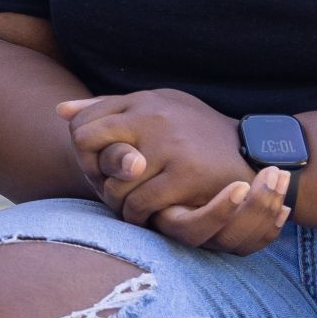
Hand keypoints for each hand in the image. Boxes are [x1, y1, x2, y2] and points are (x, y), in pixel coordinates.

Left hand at [59, 89, 293, 251]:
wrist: (256, 155)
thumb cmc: (198, 136)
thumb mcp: (159, 111)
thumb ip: (111, 109)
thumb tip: (60, 111)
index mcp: (145, 100)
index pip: (85, 121)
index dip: (84, 148)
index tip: (99, 165)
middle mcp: (153, 116)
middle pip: (87, 143)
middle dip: (90, 170)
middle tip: (104, 185)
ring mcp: (168, 145)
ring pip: (112, 181)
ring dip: (115, 200)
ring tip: (128, 204)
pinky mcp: (184, 174)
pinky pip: (139, 204)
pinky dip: (136, 217)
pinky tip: (146, 217)